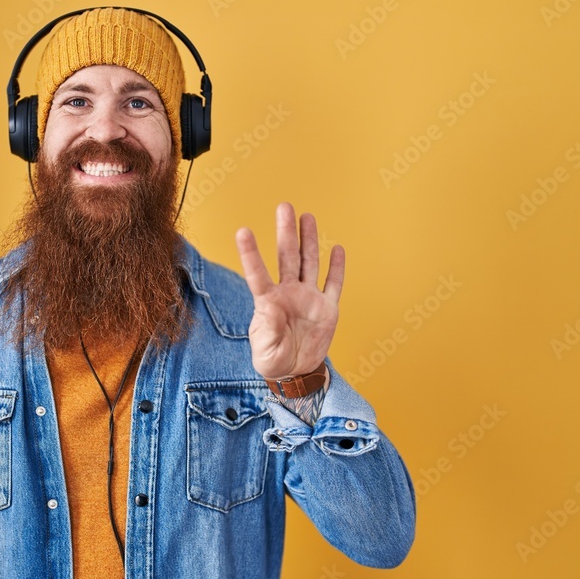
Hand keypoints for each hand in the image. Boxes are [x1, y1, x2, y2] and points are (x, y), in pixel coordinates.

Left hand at [235, 202, 344, 379]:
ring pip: (310, 263)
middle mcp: (289, 294)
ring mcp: (309, 298)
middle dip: (286, 232)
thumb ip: (266, 330)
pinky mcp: (327, 308)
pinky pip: (333, 285)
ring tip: (306, 216)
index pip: (257, 273)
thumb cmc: (272, 359)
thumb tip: (267, 308)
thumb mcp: (265, 350)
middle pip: (288, 257)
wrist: (295, 371)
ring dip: (308, 239)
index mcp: (269, 302)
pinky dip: (336, 268)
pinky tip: (336, 249)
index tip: (243, 231)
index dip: (251, 254)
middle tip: (284, 206)